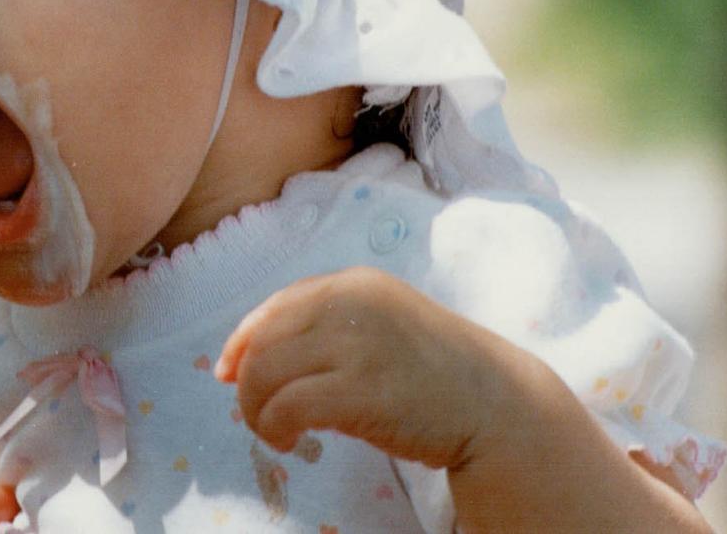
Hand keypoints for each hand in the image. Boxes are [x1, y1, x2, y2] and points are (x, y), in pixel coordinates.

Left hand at [215, 265, 525, 469]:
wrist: (498, 406)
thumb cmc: (434, 372)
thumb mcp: (379, 327)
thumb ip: (325, 328)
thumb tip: (246, 358)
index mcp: (353, 284)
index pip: (276, 307)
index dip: (242, 341)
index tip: (227, 371)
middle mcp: (350, 303)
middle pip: (264, 340)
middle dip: (246, 380)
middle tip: (255, 413)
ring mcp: (357, 345)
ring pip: (265, 372)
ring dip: (256, 408)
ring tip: (274, 431)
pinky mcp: (362, 391)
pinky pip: (288, 405)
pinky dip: (274, 426)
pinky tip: (290, 441)